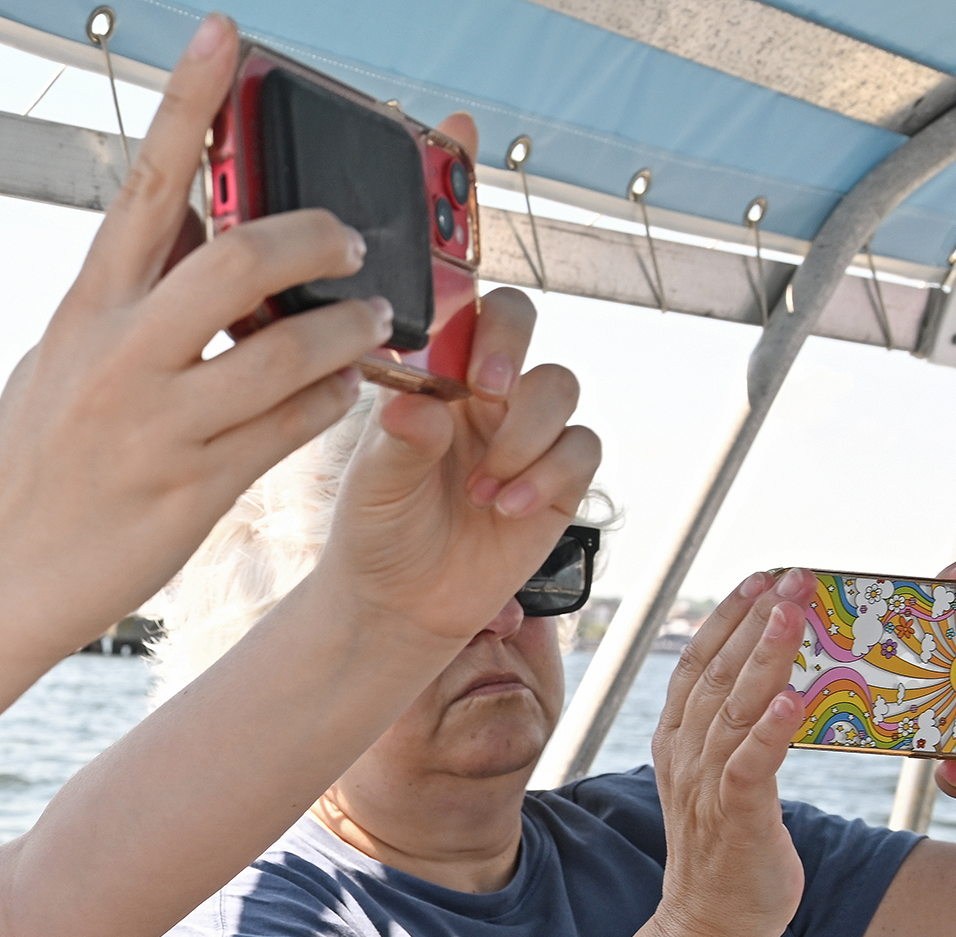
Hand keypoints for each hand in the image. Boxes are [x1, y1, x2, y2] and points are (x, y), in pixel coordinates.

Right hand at [0, 14, 386, 648]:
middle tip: (354, 238)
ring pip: (287, 352)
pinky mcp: (194, 488)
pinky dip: (331, 399)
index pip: (147, 185)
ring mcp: (158, 425)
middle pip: (241, 259)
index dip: (188, 102)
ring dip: (349, 328)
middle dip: (317, 236)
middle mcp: (121, 357)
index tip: (228, 35)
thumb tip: (188, 226)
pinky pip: (291, 428)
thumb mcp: (59, 360)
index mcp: (87, 309)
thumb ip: (125, 298)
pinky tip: (342, 390)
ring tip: (372, 322)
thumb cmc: (33, 466)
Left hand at [310, 276, 598, 647]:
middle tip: (489, 394)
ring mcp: (524, 433)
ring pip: (559, 387)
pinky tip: (508, 508)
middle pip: (524, 324)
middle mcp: (483, 396)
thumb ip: (400, 441)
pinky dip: (548, 476)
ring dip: (524, 434)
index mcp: (434, 380)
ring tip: (480, 490)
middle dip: (512, 352)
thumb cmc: (377, 532)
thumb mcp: (374, 487)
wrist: (401, 604)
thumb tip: (420, 404)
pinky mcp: (558, 480)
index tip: (466, 367)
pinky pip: (581, 449)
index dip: (476, 320)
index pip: (465, 313)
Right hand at [649, 575, 807, 936]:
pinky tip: (794, 699)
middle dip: (753, 621)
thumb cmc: (730, 850)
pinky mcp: (735, 817)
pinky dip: (771, 731)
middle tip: (789, 576)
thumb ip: (739, 732)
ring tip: (792, 614)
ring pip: (733, 709)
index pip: (697, 664)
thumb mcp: (727, 778)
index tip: (759, 579)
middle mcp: (687, 756)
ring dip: (763, 658)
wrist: (712, 922)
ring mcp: (707, 786)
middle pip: (716, 674)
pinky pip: (751, 766)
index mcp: (680, 742)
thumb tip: (779, 685)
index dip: (726, 619)